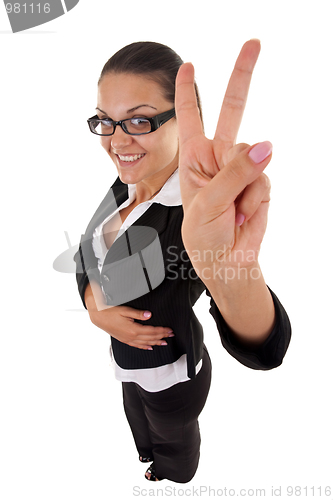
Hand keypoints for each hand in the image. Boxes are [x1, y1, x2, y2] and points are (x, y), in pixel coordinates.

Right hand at [89, 305, 173, 349]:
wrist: (98, 317)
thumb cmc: (110, 312)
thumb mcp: (125, 310)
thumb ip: (138, 313)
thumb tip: (149, 315)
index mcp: (133, 329)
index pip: (152, 331)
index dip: (162, 330)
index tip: (169, 330)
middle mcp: (131, 336)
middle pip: (150, 338)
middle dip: (162, 337)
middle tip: (171, 335)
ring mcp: (128, 339)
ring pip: (145, 343)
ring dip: (156, 342)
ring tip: (164, 342)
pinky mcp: (124, 340)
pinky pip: (137, 346)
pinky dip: (144, 347)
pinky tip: (149, 347)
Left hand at [175, 39, 271, 277]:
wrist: (226, 261)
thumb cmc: (203, 236)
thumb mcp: (207, 203)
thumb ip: (234, 173)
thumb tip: (267, 145)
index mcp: (193, 158)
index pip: (189, 118)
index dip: (187, 92)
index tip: (189, 65)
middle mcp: (217, 158)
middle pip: (232, 111)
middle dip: (241, 77)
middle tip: (254, 43)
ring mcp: (240, 168)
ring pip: (252, 156)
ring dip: (243, 189)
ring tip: (230, 213)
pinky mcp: (259, 182)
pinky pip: (264, 177)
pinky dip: (254, 200)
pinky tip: (243, 215)